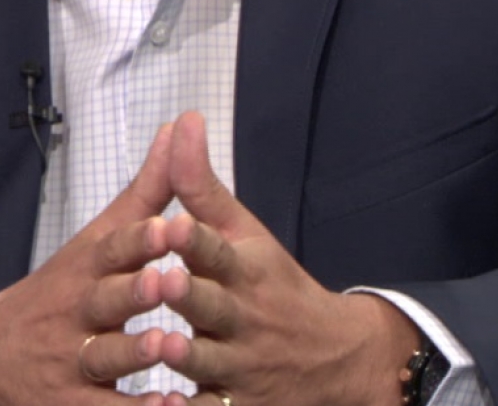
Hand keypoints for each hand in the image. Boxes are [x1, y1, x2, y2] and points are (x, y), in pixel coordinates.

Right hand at [0, 122, 183, 405]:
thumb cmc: (57, 293)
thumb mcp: (94, 241)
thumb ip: (144, 193)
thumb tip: (179, 130)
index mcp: (83, 270)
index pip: (108, 249)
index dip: (136, 239)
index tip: (165, 225)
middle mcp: (74, 313)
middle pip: (102, 301)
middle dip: (133, 291)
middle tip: (166, 280)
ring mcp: (70, 362)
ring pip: (103, 358)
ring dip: (133, 354)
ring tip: (166, 346)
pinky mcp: (72, 405)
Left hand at [156, 112, 418, 405]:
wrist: (337, 359)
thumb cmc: (274, 285)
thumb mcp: (244, 233)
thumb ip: (201, 185)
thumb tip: (182, 120)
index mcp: (245, 271)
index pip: (220, 250)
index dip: (198, 238)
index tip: (175, 222)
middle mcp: (245, 318)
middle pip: (215, 306)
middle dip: (191, 295)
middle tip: (165, 279)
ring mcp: (242, 366)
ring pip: (210, 362)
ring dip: (187, 356)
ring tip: (160, 346)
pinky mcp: (236, 404)